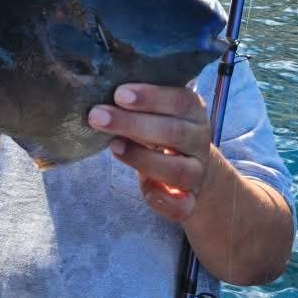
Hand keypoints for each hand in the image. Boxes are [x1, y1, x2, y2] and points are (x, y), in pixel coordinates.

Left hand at [88, 83, 214, 221]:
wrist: (193, 165)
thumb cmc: (162, 129)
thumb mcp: (157, 109)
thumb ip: (136, 102)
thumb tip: (98, 91)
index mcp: (193, 111)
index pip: (180, 101)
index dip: (150, 97)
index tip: (119, 94)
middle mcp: (199, 140)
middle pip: (173, 132)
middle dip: (132, 124)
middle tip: (98, 116)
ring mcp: (197, 171)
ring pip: (177, 169)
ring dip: (141, 158)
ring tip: (113, 146)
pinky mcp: (190, 200)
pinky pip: (182, 206)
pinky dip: (163, 200)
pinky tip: (145, 189)